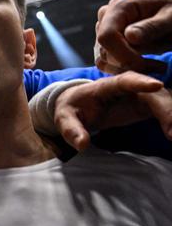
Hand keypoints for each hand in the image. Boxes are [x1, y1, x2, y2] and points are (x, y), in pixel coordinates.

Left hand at [52, 71, 171, 149]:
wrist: (78, 104)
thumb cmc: (72, 108)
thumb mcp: (64, 118)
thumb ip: (72, 130)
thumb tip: (82, 145)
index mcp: (106, 86)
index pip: (125, 81)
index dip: (141, 82)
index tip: (157, 85)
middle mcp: (128, 88)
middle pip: (152, 94)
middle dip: (166, 109)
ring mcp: (140, 96)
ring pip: (163, 101)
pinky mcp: (146, 107)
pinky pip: (164, 111)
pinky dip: (171, 121)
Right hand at [94, 0, 171, 73]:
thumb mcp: (171, 18)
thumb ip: (152, 27)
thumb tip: (129, 36)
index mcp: (120, 6)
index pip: (107, 36)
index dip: (122, 54)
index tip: (144, 64)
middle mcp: (106, 16)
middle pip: (104, 49)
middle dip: (128, 63)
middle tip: (158, 68)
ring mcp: (103, 29)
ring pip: (103, 59)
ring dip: (127, 69)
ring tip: (155, 66)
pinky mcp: (105, 42)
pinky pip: (105, 62)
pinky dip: (123, 70)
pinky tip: (145, 65)